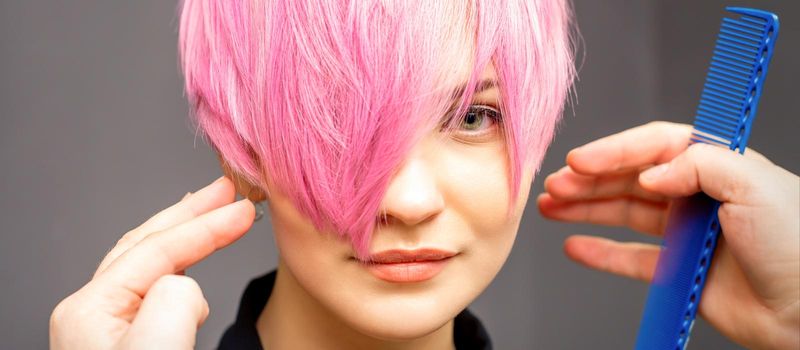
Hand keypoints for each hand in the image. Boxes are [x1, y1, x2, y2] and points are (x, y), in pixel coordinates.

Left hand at [49, 176, 254, 348]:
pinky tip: (198, 276)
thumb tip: (191, 284)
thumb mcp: (157, 346)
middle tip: (227, 191)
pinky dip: (185, 274)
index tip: (243, 209)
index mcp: (91, 308)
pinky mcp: (130, 344)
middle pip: (149, 244)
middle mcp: (93, 314)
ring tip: (218, 219)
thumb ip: (176, 299)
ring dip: (189, 241)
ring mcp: (109, 330)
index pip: (158, 247)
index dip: (207, 224)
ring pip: (153, 268)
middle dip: (193, 214)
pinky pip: (159, 296)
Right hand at [538, 121, 798, 349]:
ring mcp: (686, 232)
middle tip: (554, 184)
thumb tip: (650, 174)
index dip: (613, 150)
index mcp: (716, 165)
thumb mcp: (752, 184)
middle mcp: (697, 194)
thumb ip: (697, 165)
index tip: (580, 160)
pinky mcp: (679, 270)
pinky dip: (601, 252)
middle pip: (631, 179)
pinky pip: (630, 258)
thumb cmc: (796, 244)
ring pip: (624, 214)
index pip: (654, 146)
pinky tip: (575, 245)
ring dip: (586, 209)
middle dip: (589, 179)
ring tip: (551, 208)